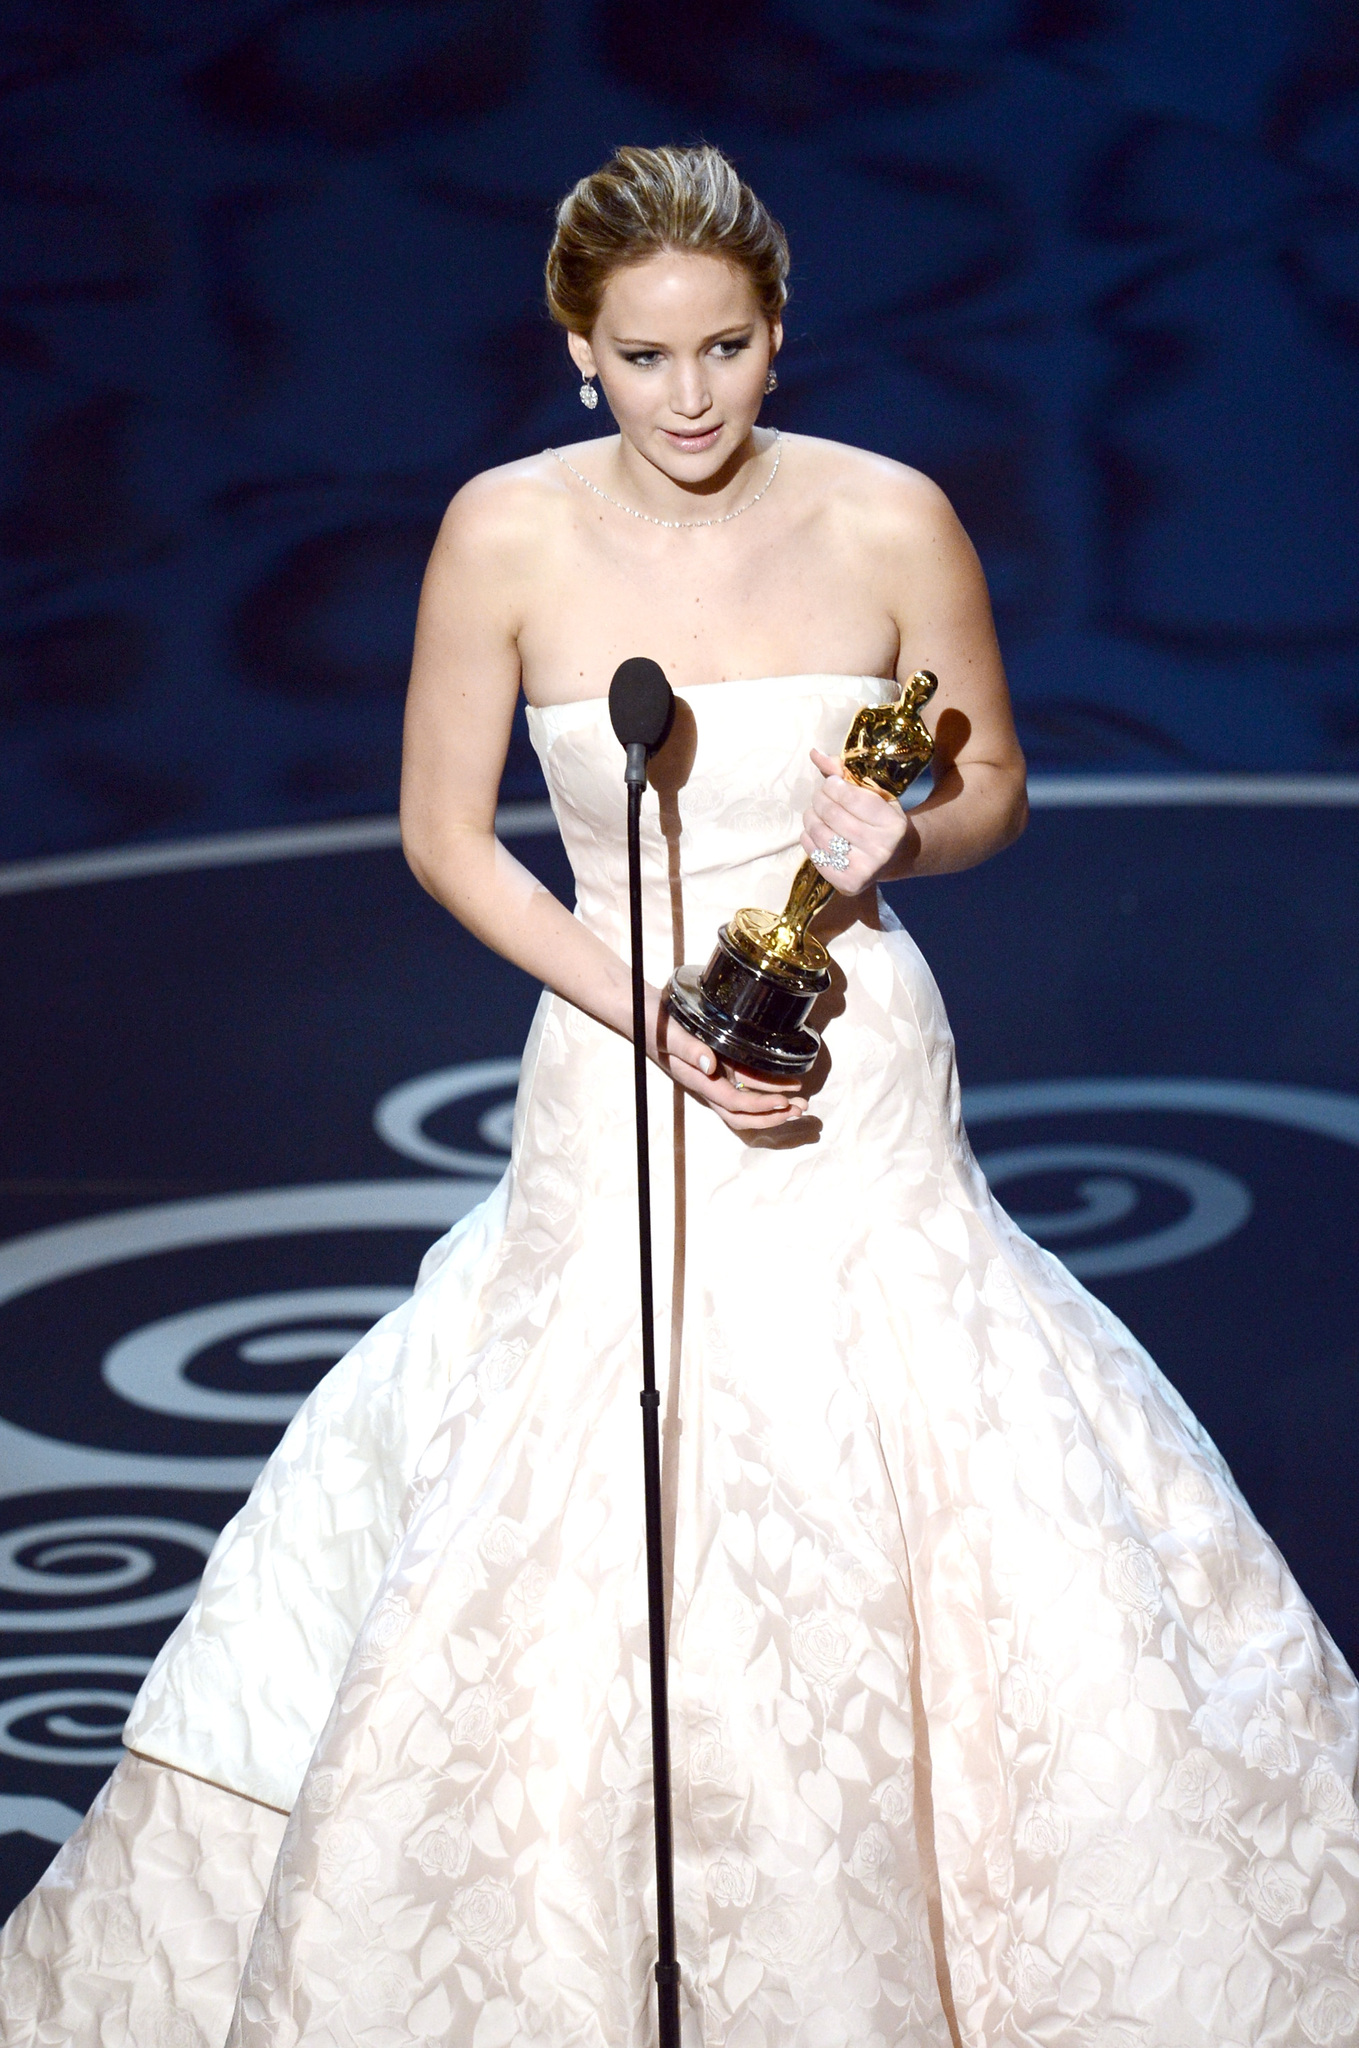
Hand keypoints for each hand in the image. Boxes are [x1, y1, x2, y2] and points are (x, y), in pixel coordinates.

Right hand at [648, 992, 807, 1131]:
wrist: (641, 1014)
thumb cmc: (654, 1022)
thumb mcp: (669, 1032)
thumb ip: (689, 1047)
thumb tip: (710, 1064)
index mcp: (697, 1079)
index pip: (732, 1102)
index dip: (759, 1105)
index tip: (784, 1100)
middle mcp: (707, 1083)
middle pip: (740, 1114)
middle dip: (771, 1116)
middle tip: (800, 1109)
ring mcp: (712, 1077)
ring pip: (744, 1104)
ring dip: (771, 1107)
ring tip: (800, 1104)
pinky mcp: (716, 1068)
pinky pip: (742, 1087)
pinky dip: (764, 1091)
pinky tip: (782, 1086)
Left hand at [799, 747, 914, 893]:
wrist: (894, 857)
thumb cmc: (881, 818)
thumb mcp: (875, 794)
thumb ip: (845, 773)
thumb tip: (814, 753)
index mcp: (893, 824)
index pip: (852, 798)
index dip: (834, 786)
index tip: (831, 783)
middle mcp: (881, 849)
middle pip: (833, 815)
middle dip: (820, 799)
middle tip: (820, 797)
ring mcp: (865, 870)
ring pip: (820, 834)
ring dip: (810, 818)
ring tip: (814, 812)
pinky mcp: (848, 884)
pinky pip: (815, 855)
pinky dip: (808, 839)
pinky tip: (814, 832)